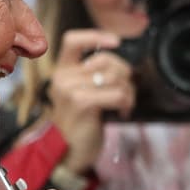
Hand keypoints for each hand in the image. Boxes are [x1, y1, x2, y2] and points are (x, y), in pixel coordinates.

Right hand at [48, 29, 133, 173]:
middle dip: (124, 74)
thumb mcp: (82, 94)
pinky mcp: (82, 103)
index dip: (95, 36)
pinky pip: (117, 93)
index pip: (72, 40)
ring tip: (125, 104)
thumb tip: (124, 66)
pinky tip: (123, 112)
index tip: (115, 42)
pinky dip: (126, 102)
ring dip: (128, 92)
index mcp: (61, 71)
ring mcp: (70, 90)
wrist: (68, 154)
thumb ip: (94, 76)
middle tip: (127, 91)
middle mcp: (62, 78)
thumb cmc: (80, 123)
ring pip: (115, 77)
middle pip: (105, 60)